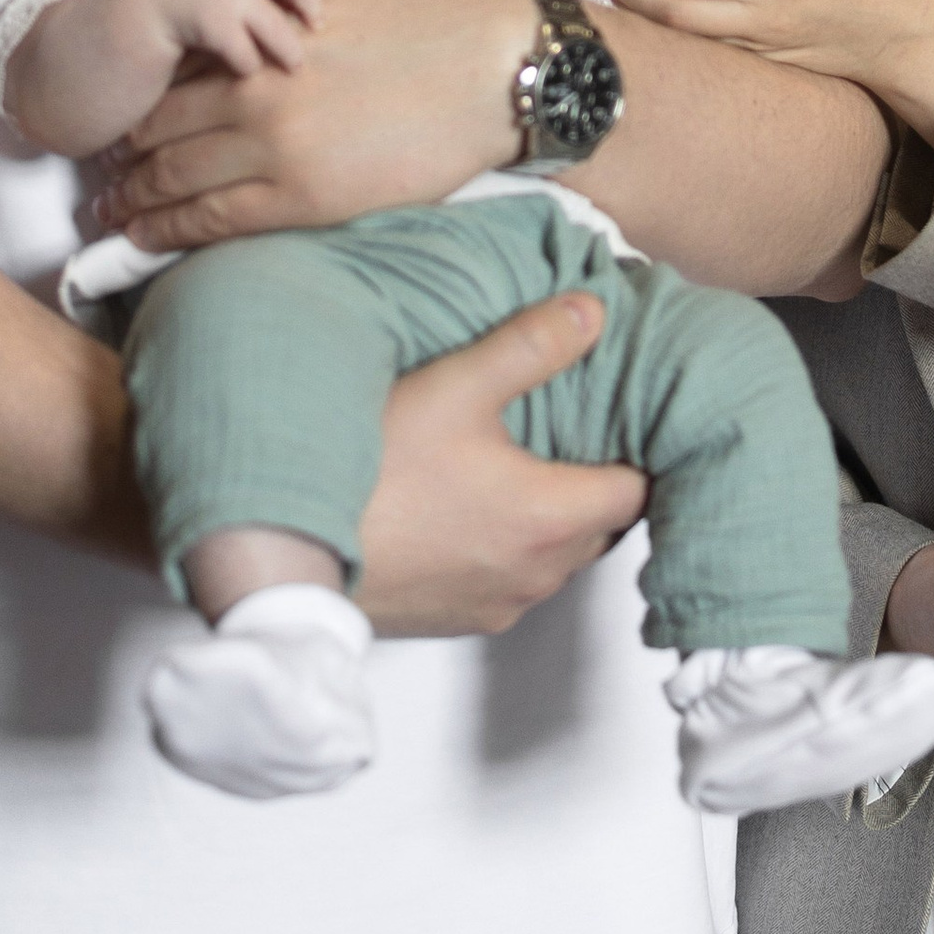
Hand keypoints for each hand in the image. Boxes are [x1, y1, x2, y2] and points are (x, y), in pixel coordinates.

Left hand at [101, 0, 534, 253]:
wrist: (496, 66)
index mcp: (253, 38)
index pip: (167, 74)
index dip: (134, 97)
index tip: (115, 113)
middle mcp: (254, 100)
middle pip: (160, 137)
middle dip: (123, 160)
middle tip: (100, 176)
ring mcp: (279, 156)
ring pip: (178, 186)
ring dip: (137, 204)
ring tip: (113, 216)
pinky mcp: (309, 202)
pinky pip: (218, 225)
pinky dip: (174, 235)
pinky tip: (154, 240)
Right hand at [158, 0, 317, 76]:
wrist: (111, 22)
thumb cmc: (155, 8)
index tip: (300, 1)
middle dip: (311, 3)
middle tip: (316, 27)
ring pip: (280, 25)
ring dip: (289, 49)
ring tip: (295, 65)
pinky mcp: (215, 25)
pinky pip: (251, 54)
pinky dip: (248, 67)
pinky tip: (240, 72)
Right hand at [358, 291, 648, 633]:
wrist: (293, 560)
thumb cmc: (373, 477)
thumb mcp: (455, 388)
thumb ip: (530, 346)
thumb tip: (591, 312)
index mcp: (550, 516)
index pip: (639, 492)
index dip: (639, 453)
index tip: (625, 423)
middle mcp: (536, 573)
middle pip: (602, 526)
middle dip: (596, 482)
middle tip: (573, 435)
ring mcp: (498, 604)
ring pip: (557, 558)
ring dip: (550, 519)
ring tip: (519, 467)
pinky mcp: (460, 621)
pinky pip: (511, 583)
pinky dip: (507, 550)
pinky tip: (470, 511)